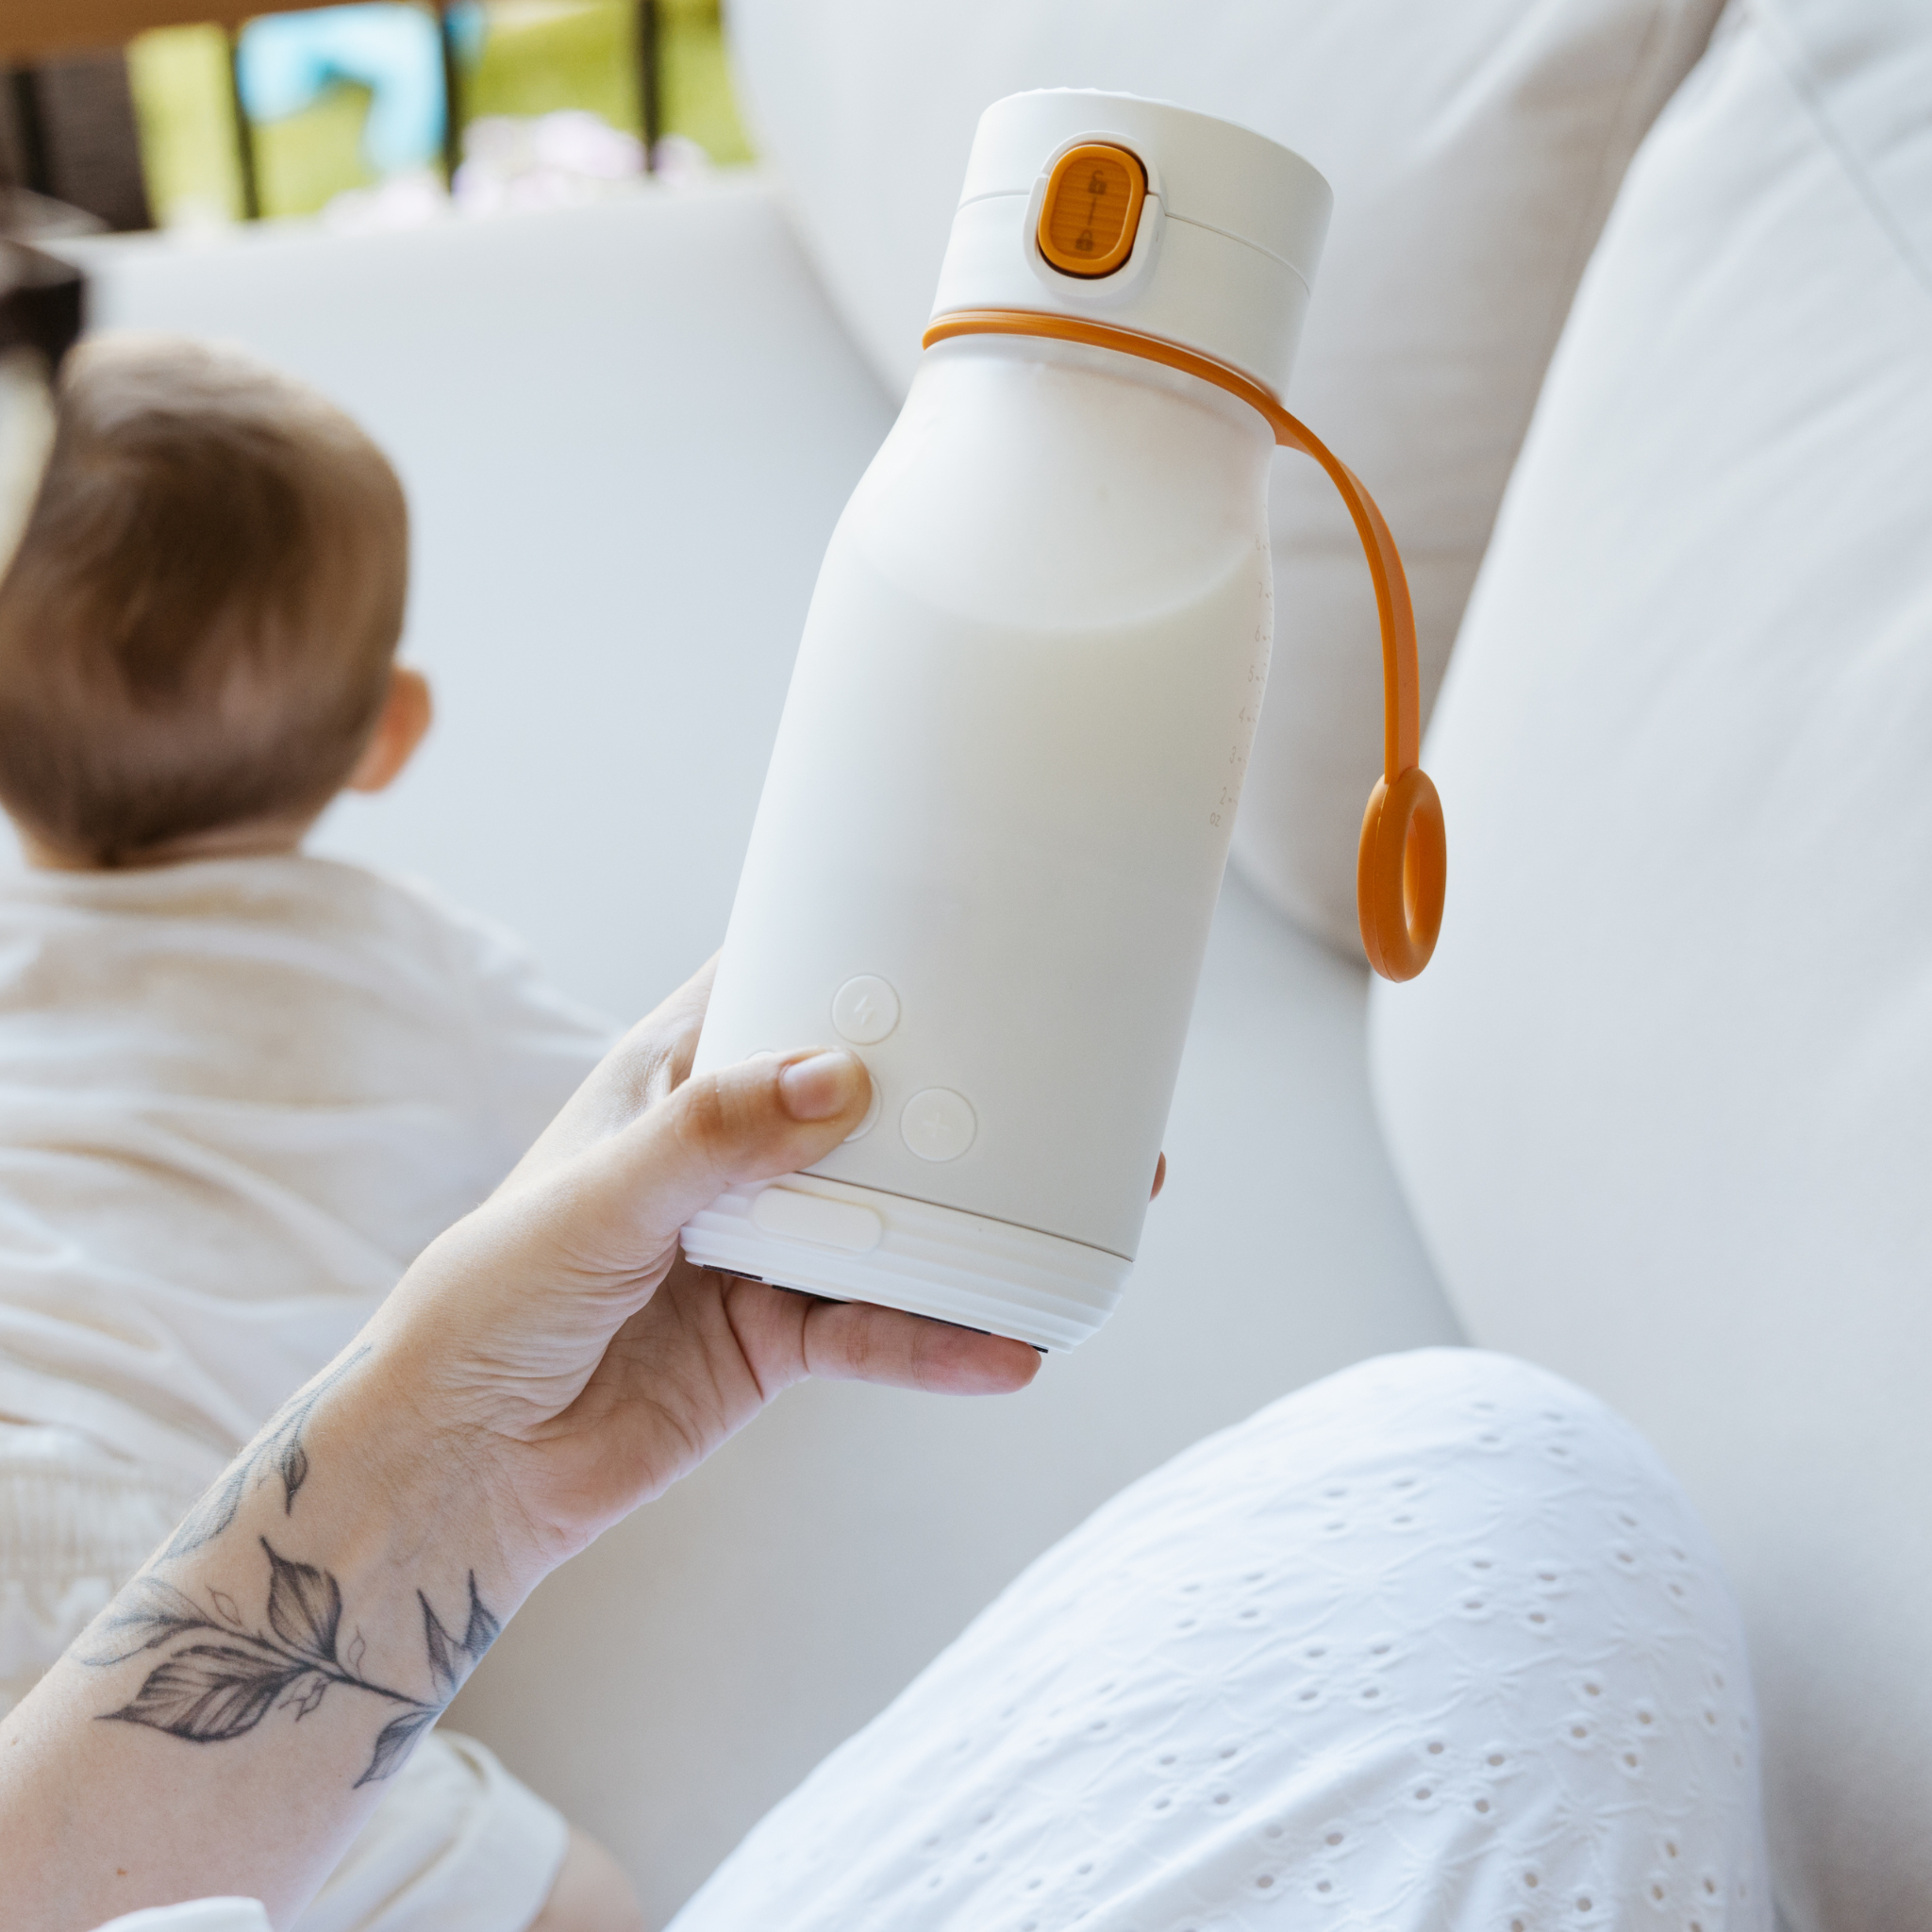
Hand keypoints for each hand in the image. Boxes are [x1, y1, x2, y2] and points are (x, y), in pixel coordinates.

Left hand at [370, 959, 1040, 1580]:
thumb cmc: (487, 1304)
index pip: (773, 989)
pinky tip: (1006, 1348)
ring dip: (969, 1223)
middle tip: (1049, 1080)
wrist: (461, 1467)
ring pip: (888, 1219)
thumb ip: (710, 1139)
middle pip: (860, 1106)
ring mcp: (761, 1248)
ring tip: (1069, 1216)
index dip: (854, 958)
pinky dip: (939, 1340)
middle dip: (949, 1096)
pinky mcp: (777, 1339)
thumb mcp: (595, 1201)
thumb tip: (838, 1079)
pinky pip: (875, 1329)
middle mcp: (728, 1156)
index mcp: (672, 1082)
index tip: (953, 936)